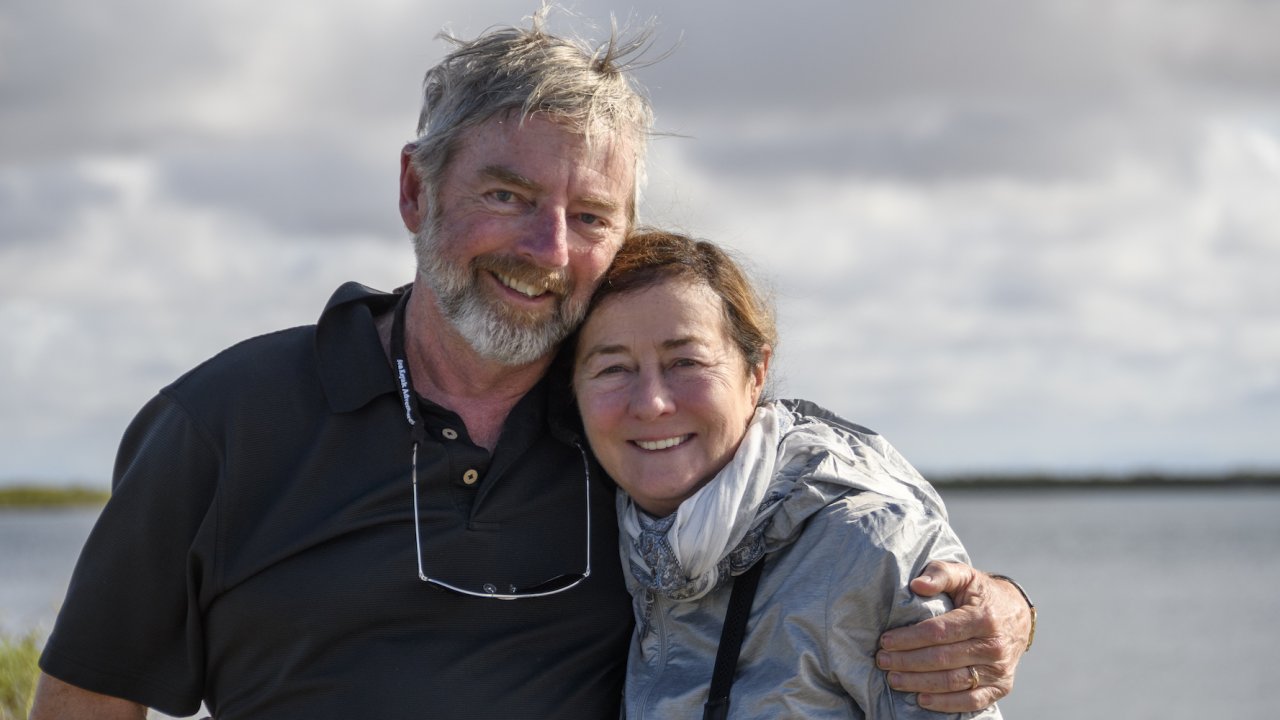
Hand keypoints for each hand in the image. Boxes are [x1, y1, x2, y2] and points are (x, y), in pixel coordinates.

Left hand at [875, 561, 1031, 712]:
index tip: (885, 641)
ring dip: (920, 683)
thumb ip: (940, 573)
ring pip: (953, 682)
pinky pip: (972, 701)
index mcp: (983, 618)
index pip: (939, 632)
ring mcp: (999, 670)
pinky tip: (922, 699)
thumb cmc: (980, 594)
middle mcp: (994, 646)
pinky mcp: (1001, 687)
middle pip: (942, 659)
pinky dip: (946, 704)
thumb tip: (917, 585)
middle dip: (907, 662)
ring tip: (894, 679)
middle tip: (883, 661)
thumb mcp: (964, 574)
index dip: (909, 638)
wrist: (1018, 615)